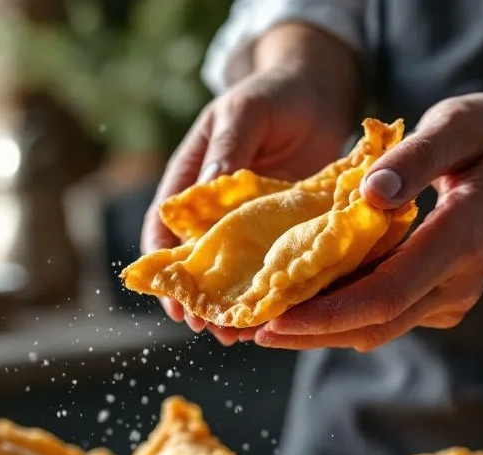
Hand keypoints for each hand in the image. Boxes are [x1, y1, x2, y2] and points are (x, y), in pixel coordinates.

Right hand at [140, 25, 355, 345]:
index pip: (164, 230)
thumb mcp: (245, 113)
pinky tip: (281, 315)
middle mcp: (214, 210)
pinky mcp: (282, 232)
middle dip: (200, 300)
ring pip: (234, 274)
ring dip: (235, 305)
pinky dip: (273, 292)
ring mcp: (247, 225)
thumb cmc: (273, 95)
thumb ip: (227, 149)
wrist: (318, 91)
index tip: (175, 302)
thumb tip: (204, 191)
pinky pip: (273, 267)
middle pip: (197, 263)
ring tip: (242, 335)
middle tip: (213, 329)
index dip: (164, 268)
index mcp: (191, 180)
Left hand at [254, 71, 482, 350]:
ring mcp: (451, 298)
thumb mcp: (460, 123)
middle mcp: (459, 282)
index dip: (326, 314)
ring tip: (257, 321)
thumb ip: (416, 157)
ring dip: (317, 330)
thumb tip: (370, 194)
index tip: (273, 317)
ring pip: (374, 328)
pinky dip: (337, 314)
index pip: (386, 294)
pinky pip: (381, 315)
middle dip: (308, 331)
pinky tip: (293, 303)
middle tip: (246, 326)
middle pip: (373, 324)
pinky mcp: (437, 301)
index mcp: (465, 239)